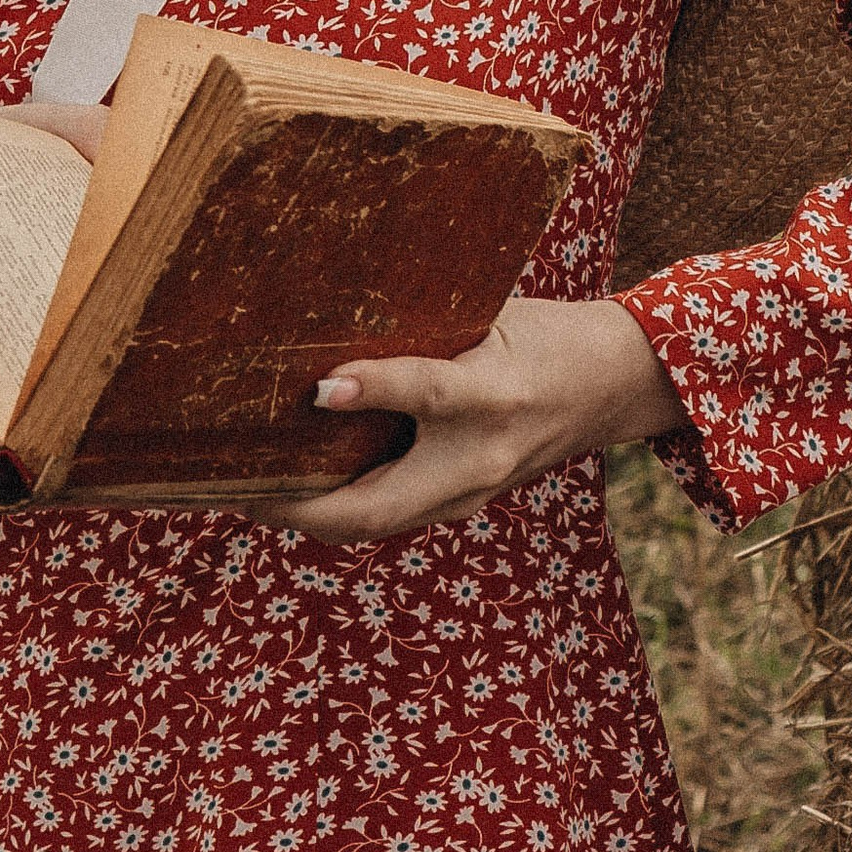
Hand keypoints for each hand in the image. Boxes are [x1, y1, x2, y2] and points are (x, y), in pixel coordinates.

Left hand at [269, 294, 685, 545]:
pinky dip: (341, 505)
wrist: (619, 380)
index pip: (418, 408)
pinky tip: (303, 477)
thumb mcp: (489, 327)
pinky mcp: (464, 497)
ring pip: (373, 524)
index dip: (355, 409)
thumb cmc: (548, 340)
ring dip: (309, 514)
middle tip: (232, 483)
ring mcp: (469, 492)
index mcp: (488, 407)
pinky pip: (392, 514)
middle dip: (294, 508)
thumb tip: (332, 371)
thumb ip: (416, 349)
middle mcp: (475, 467)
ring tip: (249, 484)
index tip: (297, 409)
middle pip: (370, 514)